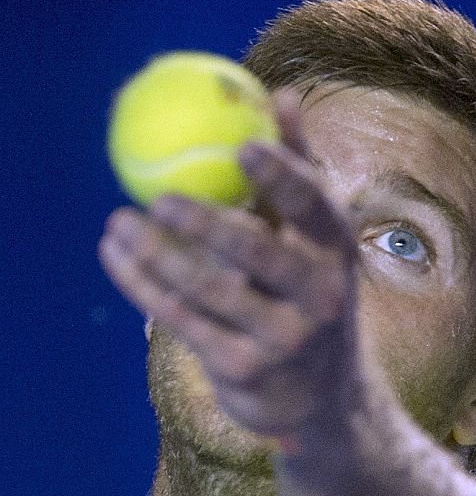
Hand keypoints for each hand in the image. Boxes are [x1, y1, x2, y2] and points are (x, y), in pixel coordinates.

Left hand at [98, 90, 361, 449]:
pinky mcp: (242, 369)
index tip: (243, 147)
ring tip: (118, 221)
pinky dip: (144, 287)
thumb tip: (285, 96)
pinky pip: (182, 320)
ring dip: (155, 254)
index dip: (283, 176)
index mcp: (338, 255)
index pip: (315, 209)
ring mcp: (281, 339)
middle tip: (158, 194)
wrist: (322, 399)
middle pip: (258, 253)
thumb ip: (301, 173)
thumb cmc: (313, 300)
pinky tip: (117, 258)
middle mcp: (319, 300)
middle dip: (206, 223)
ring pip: (208, 290)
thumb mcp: (321, 245)